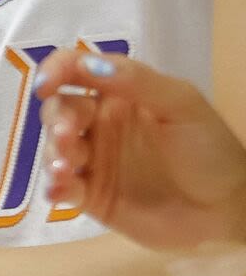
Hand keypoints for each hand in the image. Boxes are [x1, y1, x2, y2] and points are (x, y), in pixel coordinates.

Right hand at [40, 49, 245, 249]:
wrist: (229, 211)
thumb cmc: (210, 151)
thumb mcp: (181, 105)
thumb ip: (136, 81)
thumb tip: (87, 63)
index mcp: (120, 94)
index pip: (76, 70)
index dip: (55, 70)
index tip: (47, 84)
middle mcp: (100, 123)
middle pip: (58, 108)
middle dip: (56, 118)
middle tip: (67, 135)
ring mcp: (94, 160)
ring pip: (54, 147)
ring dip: (52, 153)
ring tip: (66, 169)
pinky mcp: (91, 195)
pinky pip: (61, 186)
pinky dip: (53, 186)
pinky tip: (59, 191)